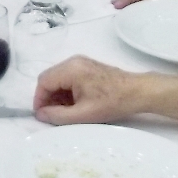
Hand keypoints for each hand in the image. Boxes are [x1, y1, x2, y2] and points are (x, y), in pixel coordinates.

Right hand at [32, 56, 146, 123]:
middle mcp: (73, 61)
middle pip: (49, 78)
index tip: (42, 115)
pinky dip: (66, 91)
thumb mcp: (83, 114)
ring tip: (66, 111)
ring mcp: (81, 62)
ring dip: (57, 95)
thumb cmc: (111, 103)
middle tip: (53, 115)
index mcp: (70, 69)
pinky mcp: (87, 67)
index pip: (43, 82)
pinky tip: (75, 103)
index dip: (39, 100)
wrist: (137, 92)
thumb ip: (58, 116)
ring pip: (58, 78)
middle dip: (48, 97)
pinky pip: (68, 77)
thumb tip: (39, 114)